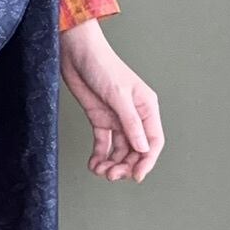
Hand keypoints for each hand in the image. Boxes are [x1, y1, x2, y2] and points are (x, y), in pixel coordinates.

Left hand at [59, 19, 162, 182]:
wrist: (77, 53)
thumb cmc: (102, 66)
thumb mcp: (118, 95)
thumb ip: (131, 122)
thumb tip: (142, 149)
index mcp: (147, 108)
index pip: (153, 141)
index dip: (146, 161)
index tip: (136, 176)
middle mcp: (134, 116)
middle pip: (136, 149)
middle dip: (125, 165)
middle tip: (111, 175)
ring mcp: (116, 118)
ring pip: (120, 149)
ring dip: (112, 163)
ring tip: (100, 171)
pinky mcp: (100, 118)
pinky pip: (103, 143)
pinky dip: (99, 156)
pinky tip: (93, 165)